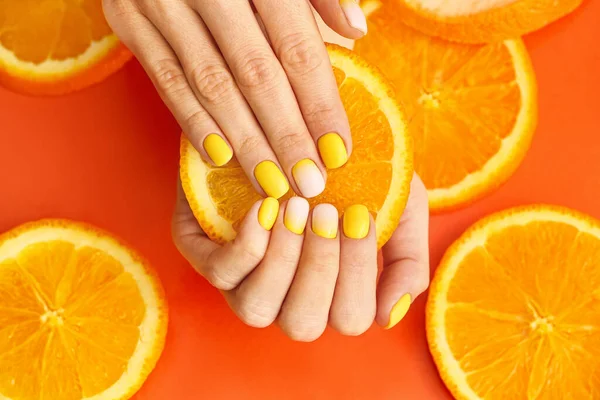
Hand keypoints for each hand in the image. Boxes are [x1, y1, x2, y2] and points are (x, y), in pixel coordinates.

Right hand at [104, 0, 368, 198]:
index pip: (297, 47)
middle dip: (286, 136)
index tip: (338, 152)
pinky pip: (163, 79)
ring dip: (244, 142)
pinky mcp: (126, 15)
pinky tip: (219, 156)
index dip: (320, 104)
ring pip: (210, 85)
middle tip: (307, 183)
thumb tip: (355, 32)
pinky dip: (192, 121)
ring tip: (271, 184)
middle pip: (256, 75)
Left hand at [172, 173, 429, 339]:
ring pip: (256, 309)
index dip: (357, 274)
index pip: (349, 317)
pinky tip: (264, 208)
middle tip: (326, 211)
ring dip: (283, 260)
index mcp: (331, 291)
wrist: (304, 119)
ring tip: (295, 208)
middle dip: (320, 266)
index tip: (358, 215)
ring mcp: (242, 278)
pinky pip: (221, 273)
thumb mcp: (397, 206)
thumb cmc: (352, 169)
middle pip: (303, 324)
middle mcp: (286, 294)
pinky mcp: (204, 250)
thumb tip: (386, 317)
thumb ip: (406, 260)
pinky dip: (248, 246)